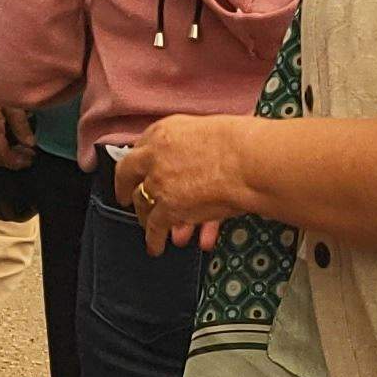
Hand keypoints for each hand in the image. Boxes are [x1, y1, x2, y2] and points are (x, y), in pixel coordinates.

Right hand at [0, 92, 35, 167]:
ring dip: (5, 155)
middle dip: (10, 161)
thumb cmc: (4, 79)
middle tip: (29, 156)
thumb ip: (21, 125)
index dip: (15, 161)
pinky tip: (12, 141)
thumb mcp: (16, 101)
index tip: (30, 158)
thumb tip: (30, 145)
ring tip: (23, 149)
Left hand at [116, 115, 252, 253]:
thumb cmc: (241, 143)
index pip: (140, 148)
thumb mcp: (207, 130)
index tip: (136, 170)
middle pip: (129, 175)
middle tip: (127, 197)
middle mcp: (154, 157)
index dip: (137, 163)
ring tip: (147, 226)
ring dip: (145, 216)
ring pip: (142, 203)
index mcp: (163, 132)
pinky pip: (155, 227)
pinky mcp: (169, 208)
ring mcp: (159, 183)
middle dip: (127, 188)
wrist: (250, 162)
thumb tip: (188, 155)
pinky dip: (154, 239)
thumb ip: (188, 144)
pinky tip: (155, 247)